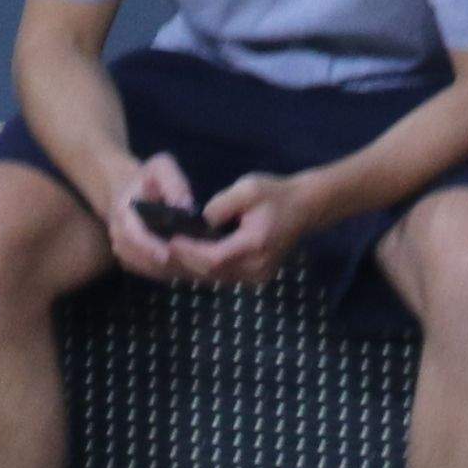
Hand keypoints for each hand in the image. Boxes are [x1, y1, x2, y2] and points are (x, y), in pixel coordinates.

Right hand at [104, 150, 195, 280]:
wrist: (130, 194)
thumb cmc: (148, 179)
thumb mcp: (160, 167)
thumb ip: (173, 182)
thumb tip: (186, 205)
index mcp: (123, 214)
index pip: (132, 236)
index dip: (148, 247)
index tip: (166, 254)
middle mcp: (120, 239)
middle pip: (142, 260)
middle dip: (168, 263)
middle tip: (197, 265)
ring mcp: (126, 254)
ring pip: (150, 271)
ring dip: (174, 270)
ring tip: (200, 267)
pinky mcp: (136, 264)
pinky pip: (155, 274)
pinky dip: (174, 272)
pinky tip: (196, 268)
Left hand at [171, 167, 316, 286]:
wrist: (303, 208)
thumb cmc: (275, 194)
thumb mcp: (247, 189)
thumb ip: (219, 206)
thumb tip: (196, 221)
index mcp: (255, 245)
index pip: (213, 258)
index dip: (189, 251)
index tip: (170, 239)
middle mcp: (256, 267)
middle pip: (211, 273)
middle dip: (186, 260)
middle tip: (164, 246)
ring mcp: (257, 276)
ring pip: (216, 278)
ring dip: (194, 267)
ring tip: (173, 251)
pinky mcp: (256, 278)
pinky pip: (225, 277)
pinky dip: (207, 268)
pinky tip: (192, 255)